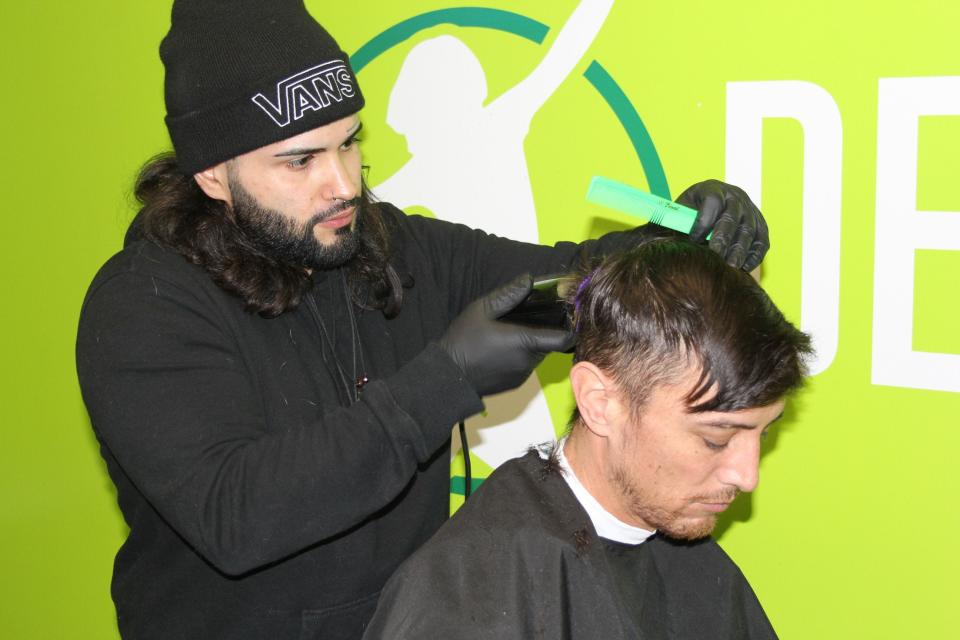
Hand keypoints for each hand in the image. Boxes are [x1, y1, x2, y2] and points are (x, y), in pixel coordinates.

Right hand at [439, 274, 574, 396]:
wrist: (448, 376)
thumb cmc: (464, 340)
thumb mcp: (482, 310)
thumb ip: (508, 295)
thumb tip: (529, 279)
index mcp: (526, 341)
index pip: (564, 339)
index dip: (570, 327)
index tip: (565, 316)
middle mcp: (529, 361)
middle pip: (549, 344)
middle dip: (543, 331)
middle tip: (528, 318)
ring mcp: (523, 375)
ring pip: (537, 355)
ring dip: (531, 344)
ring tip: (511, 333)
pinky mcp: (515, 384)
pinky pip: (526, 366)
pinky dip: (521, 357)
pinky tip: (502, 350)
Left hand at [676, 179, 768, 270]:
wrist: (711, 205)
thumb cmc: (690, 212)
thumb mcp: (680, 210)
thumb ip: (676, 221)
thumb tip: (669, 241)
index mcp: (712, 189)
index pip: (712, 202)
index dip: (703, 222)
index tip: (693, 240)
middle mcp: (735, 196)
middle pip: (731, 217)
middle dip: (724, 238)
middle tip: (716, 255)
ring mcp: (750, 209)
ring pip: (749, 230)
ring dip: (740, 250)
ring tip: (731, 266)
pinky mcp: (760, 224)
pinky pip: (762, 240)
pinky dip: (755, 254)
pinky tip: (745, 268)